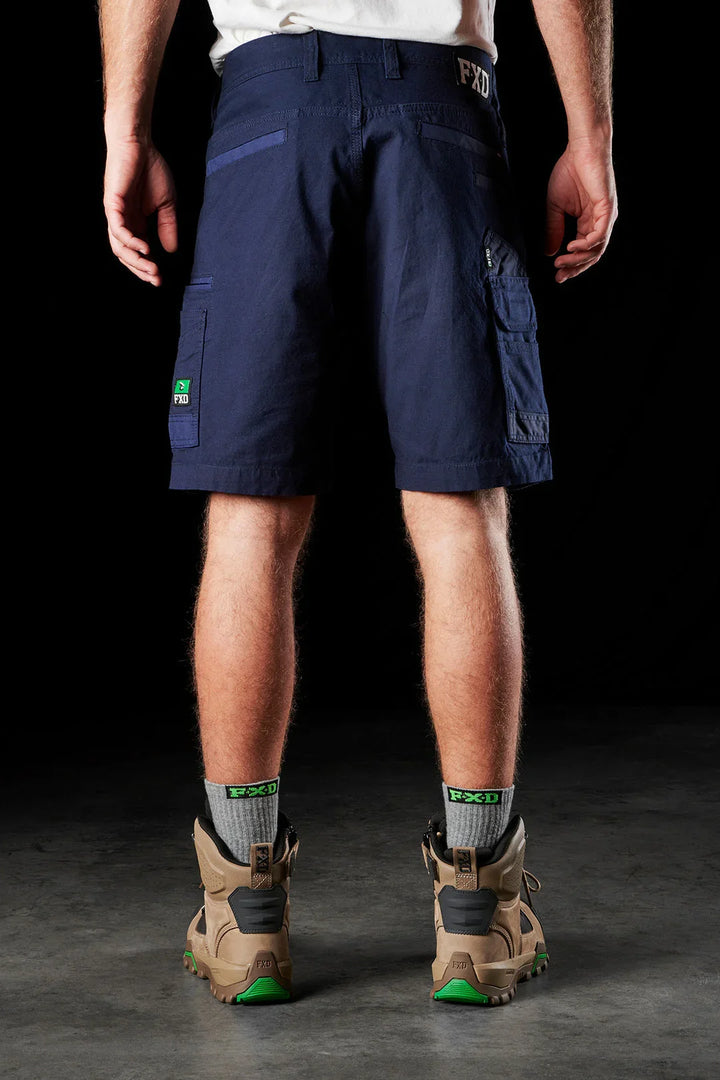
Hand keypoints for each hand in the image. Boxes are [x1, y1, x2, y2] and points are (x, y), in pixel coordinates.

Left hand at [103, 137, 177, 285]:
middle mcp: (122, 221)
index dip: (146, 267)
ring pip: (119, 246)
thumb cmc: (151, 169)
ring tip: (151, 269)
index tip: (160, 279)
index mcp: (134, 223)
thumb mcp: (167, 205)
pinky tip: (144, 248)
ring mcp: (116, 213)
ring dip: (135, 260)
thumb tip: (171, 251)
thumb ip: (168, 227)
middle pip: (125, 254)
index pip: (136, 252)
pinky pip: (118, 229)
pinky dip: (129, 241)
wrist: (139, 144)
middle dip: (140, 269)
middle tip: (156, 279)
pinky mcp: (112, 203)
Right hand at [545, 135, 617, 283]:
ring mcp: (606, 215)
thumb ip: (553, 230)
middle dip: (575, 268)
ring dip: (579, 259)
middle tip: (559, 276)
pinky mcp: (608, 207)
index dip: (570, 265)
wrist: (581, 149)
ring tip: (562, 262)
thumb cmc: (569, 172)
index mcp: (589, 222)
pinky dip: (587, 243)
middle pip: (592, 255)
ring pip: (597, 248)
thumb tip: (549, 252)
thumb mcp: (555, 207)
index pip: (583, 251)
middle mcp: (600, 222)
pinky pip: (600, 233)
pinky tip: (572, 246)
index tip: (556, 275)